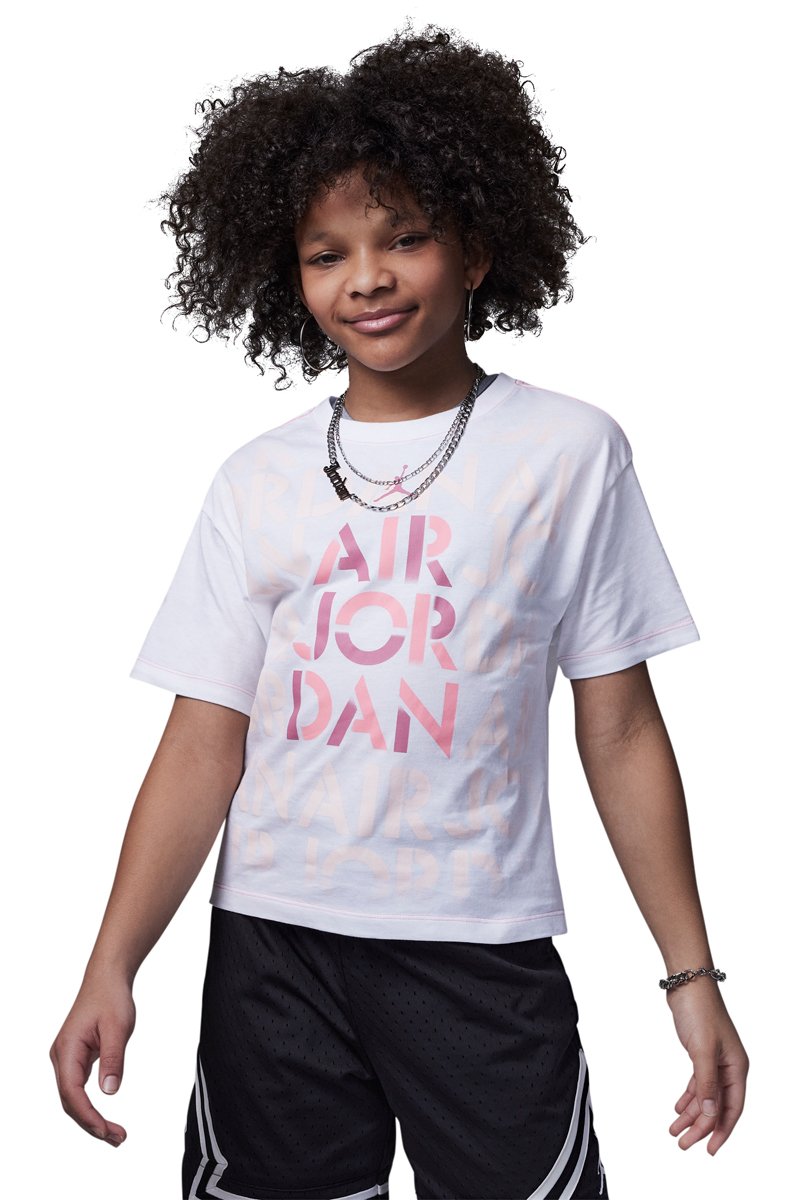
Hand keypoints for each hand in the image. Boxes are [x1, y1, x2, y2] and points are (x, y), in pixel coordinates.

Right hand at [49, 972, 135, 1146]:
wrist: (107, 979)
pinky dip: (90, 1107)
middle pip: (70, 1101)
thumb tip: (109, 1092)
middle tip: (118, 1139)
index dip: (88, 1116)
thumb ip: (113, 1059)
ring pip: (73, 1098)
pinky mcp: (75, 1059)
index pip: (72, 1093)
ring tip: (115, 1135)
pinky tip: (104, 1119)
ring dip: (91, 1119)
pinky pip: (78, 1090)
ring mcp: (66, 1059)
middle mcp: (61, 1057)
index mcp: (67, 1049)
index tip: (106, 1131)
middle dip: (92, 1124)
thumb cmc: (111, 999)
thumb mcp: (118, 1028)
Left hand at [665, 980, 747, 1153]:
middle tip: (683, 1143)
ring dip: (691, 1114)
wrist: (687, 984)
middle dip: (700, 1126)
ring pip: (705, 1096)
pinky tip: (678, 1109)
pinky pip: (697, 1084)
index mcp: (736, 1067)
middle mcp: (729, 1067)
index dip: (722, 1130)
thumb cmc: (699, 1011)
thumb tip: (709, 1114)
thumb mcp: (702, 1050)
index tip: (709, 1149)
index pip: (732, 1108)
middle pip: (717, 1106)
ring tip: (674, 1131)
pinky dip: (688, 1097)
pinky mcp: (700, 1054)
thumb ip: (705, 1083)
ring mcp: (715, 1060)